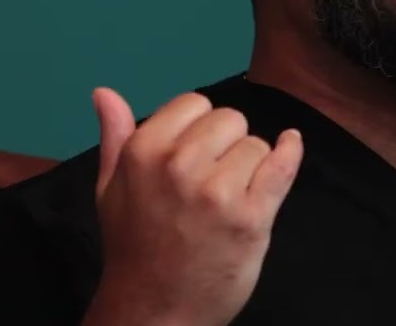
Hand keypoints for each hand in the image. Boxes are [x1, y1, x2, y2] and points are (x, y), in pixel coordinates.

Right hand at [82, 88, 302, 325]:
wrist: (154, 311)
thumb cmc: (134, 248)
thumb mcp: (111, 190)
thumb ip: (116, 137)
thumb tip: (104, 92)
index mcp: (143, 152)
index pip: (194, 104)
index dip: (199, 127)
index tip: (194, 154)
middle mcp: (180, 166)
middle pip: (230, 120)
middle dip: (226, 144)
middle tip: (211, 181)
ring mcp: (217, 192)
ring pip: (257, 144)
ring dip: (250, 166)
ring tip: (227, 199)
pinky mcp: (251, 217)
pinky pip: (283, 164)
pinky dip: (291, 151)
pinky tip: (291, 144)